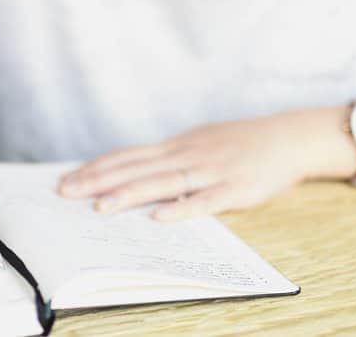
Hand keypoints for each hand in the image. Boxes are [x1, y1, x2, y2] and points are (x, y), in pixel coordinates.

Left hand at [58, 110, 325, 221]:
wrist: (289, 137)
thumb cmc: (242, 143)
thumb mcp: (201, 142)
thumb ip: (170, 157)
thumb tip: (135, 170)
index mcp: (179, 145)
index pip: (129, 155)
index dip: (98, 167)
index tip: (68, 179)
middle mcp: (188, 154)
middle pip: (137, 168)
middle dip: (99, 181)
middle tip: (66, 193)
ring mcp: (211, 170)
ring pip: (164, 183)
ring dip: (130, 194)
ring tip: (101, 207)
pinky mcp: (235, 188)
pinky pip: (204, 200)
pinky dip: (181, 209)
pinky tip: (159, 218)